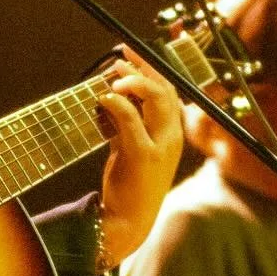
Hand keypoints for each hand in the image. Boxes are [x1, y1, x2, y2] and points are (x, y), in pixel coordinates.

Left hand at [97, 51, 184, 267]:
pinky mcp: (143, 156)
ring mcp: (160, 147)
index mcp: (172, 135)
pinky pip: (131, 120)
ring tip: (113, 73)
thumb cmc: (129, 186)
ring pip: (155, 99)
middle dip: (144, 66)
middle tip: (121, 54)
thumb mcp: (130, 149)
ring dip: (133, 80)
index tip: (130, 53)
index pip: (169, 92)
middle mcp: (172, 137)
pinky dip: (117, 104)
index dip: (151, 69)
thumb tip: (111, 99)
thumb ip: (125, 125)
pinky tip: (103, 98)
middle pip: (165, 89)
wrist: (130, 222)